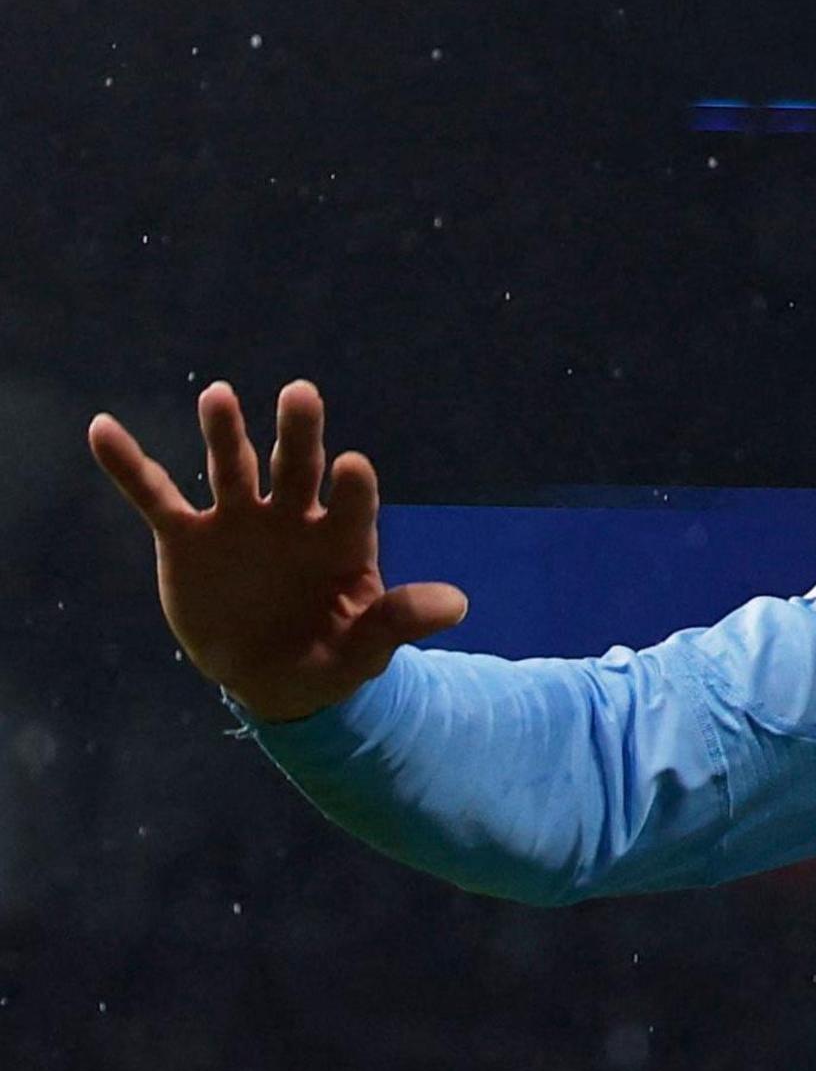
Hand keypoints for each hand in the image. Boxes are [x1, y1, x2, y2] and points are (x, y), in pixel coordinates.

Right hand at [86, 381, 466, 722]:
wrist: (273, 676)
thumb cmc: (332, 656)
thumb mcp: (365, 649)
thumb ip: (398, 621)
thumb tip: (458, 604)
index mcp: (341, 541)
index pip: (352, 505)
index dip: (353, 488)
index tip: (353, 466)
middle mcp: (293, 518)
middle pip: (296, 467)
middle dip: (297, 433)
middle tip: (301, 394)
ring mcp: (239, 521)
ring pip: (230, 467)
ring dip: (223, 433)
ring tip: (220, 397)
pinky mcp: (189, 537)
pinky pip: (154, 496)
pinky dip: (128, 465)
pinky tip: (102, 429)